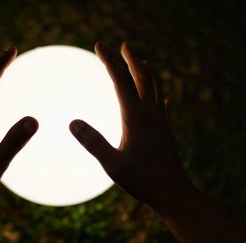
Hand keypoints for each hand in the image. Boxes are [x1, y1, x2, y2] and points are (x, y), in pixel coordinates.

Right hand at [70, 42, 188, 207]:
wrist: (173, 193)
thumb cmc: (142, 180)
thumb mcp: (112, 164)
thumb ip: (93, 142)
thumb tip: (72, 122)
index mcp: (135, 118)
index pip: (121, 81)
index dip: (110, 62)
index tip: (100, 46)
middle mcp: (150, 115)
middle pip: (142, 79)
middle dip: (131, 60)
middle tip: (124, 45)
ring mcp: (160, 122)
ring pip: (154, 89)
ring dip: (146, 73)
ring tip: (141, 63)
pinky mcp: (165, 132)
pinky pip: (162, 106)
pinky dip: (159, 94)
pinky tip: (162, 97)